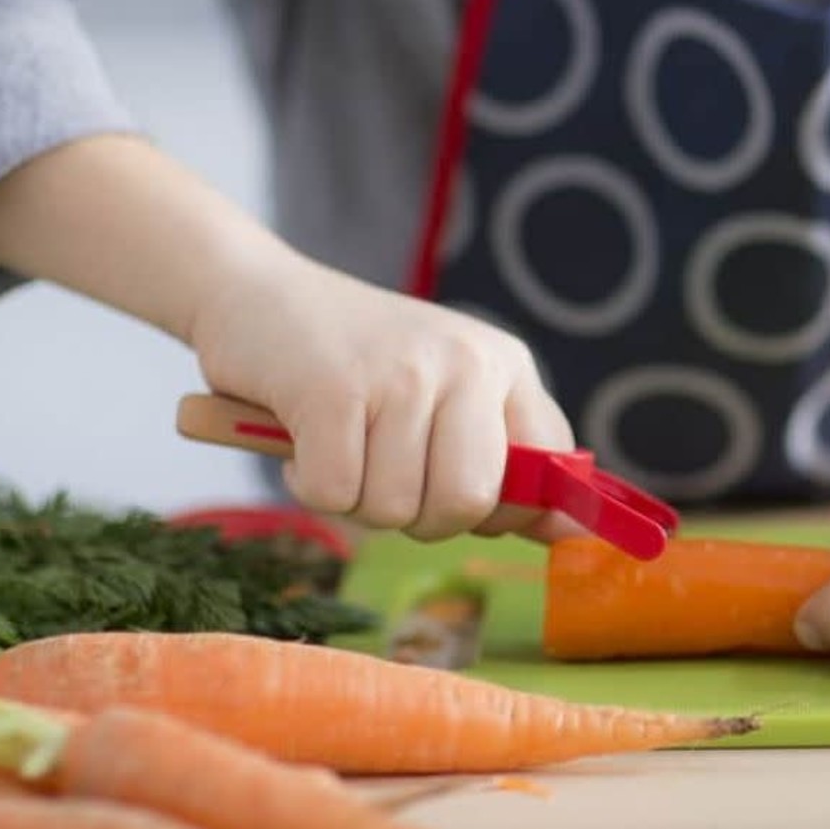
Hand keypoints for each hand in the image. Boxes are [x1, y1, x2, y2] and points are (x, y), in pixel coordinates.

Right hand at [189, 252, 575, 541]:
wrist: (259, 294)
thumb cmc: (360, 362)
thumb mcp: (449, 393)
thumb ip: (510, 460)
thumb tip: (570, 534)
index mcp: (505, 365)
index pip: (550, 466)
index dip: (504, 508)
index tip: (454, 494)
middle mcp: (466, 362)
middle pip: (469, 502)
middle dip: (422, 516)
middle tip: (386, 471)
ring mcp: (402, 373)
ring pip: (395, 509)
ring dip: (356, 498)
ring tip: (342, 440)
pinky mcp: (333, 390)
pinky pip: (334, 496)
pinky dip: (309, 485)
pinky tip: (306, 437)